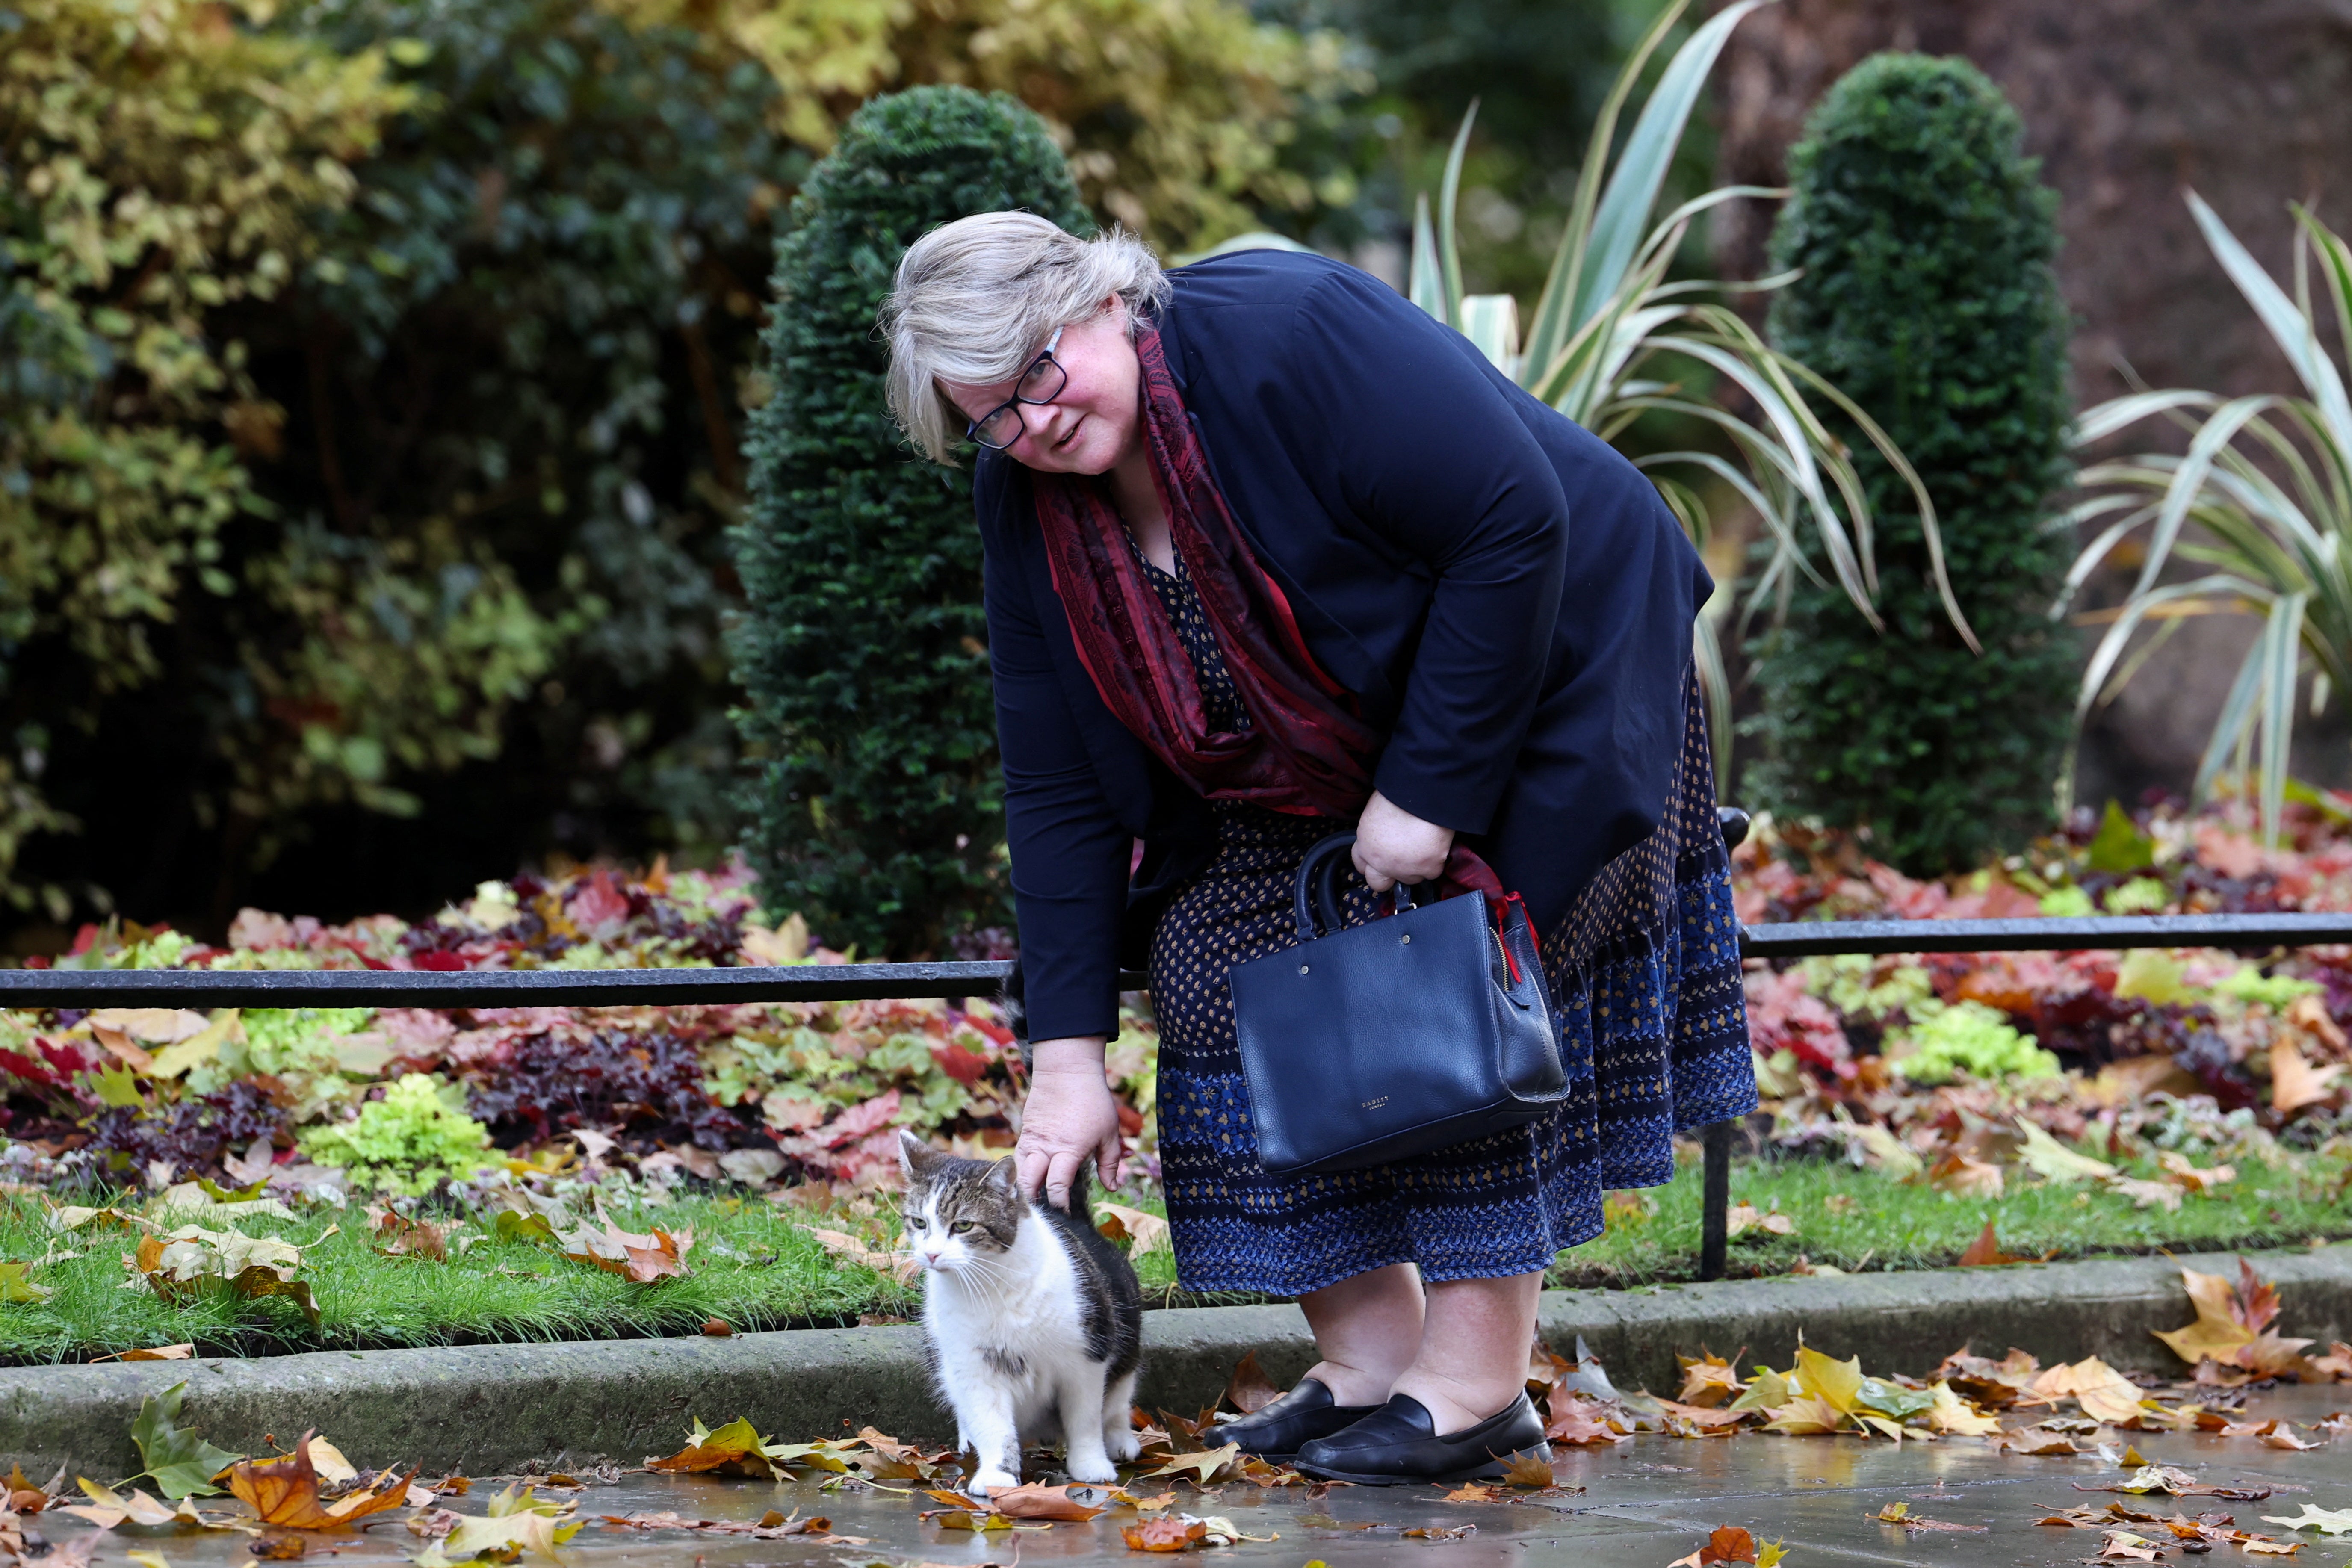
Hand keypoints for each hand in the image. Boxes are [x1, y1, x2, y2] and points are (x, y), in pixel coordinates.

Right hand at [1015, 1037, 1122, 1209]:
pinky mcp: (1026, 1131)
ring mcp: (1032, 1139)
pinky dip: (1021, 1170)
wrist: (1067, 1069)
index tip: (1065, 1215)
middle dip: (1032, 1202)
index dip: (1059, 1205)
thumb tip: (1111, 1188)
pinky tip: (1028, 1178)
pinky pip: (1019, 1156)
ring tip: (1029, 1202)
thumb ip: (1110, 1163)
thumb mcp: (1110, 1132)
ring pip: (1018, 1171)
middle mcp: (1046, 1147)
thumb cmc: (1094, 1101)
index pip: (1057, 1186)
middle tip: (1039, 1214)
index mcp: (1069, 1150)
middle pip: (1029, 1183)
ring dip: (1022, 1187)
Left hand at [1352, 790, 1453, 892]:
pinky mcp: (1428, 868)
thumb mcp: (1374, 813)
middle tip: (1401, 861)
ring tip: (1423, 845)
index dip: (1372, 861)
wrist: (1423, 792)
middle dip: (1388, 876)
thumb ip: (1374, 834)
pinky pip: (1433, 871)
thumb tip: (1382, 838)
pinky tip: (1436, 843)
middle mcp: (1381, 862)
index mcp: (1365, 846)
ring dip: (1416, 867)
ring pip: (1410, 878)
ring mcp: (1405, 868)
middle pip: (1379, 883)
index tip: (1380, 857)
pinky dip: (1436, 860)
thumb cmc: (1397, 794)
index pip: (1361, 866)